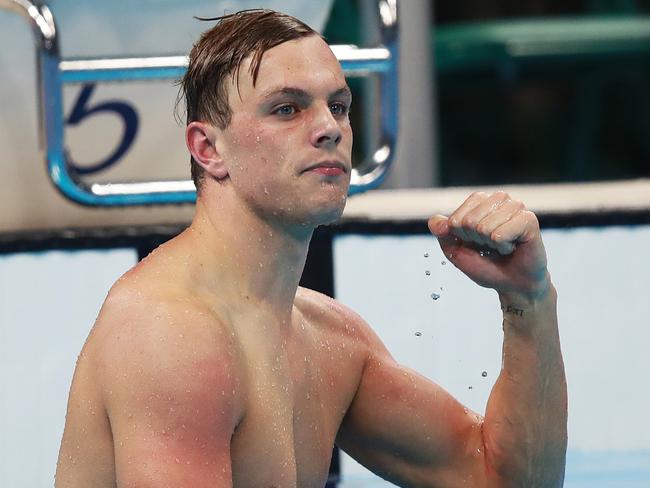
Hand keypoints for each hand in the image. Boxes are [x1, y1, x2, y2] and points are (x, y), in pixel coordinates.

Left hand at [428, 191, 549, 299]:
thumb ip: (444, 234)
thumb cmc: (485, 264)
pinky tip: (512, 247)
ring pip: (485, 227)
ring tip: (502, 245)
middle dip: (476, 240)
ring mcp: (516, 207)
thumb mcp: (456, 251)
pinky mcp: (529, 219)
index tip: (476, 242)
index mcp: (480, 201)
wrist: (512, 283)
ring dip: (491, 244)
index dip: (462, 237)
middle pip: (469, 221)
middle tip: (491, 246)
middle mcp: (499, 199)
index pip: (457, 217)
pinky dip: (503, 246)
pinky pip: (501, 234)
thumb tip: (434, 222)